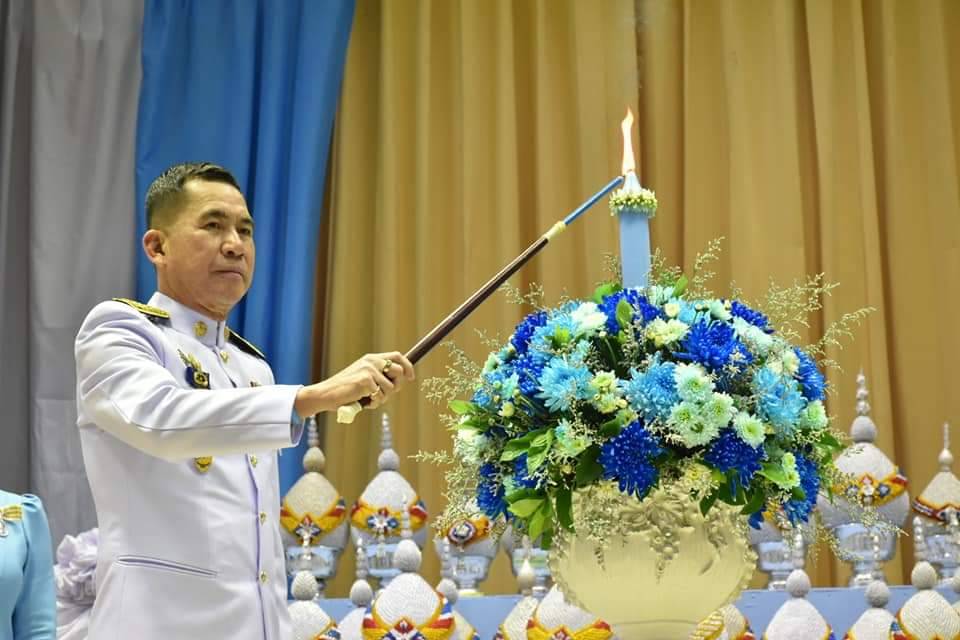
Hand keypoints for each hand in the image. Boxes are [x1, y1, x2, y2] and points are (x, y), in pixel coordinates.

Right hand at [295, 352, 414, 415]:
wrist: (326, 395)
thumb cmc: (345, 391)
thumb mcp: (364, 378)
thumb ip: (379, 376)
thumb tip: (401, 381)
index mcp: (371, 358)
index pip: (397, 356)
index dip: (408, 366)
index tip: (411, 377)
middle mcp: (371, 361)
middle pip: (399, 371)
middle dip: (396, 386)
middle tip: (383, 395)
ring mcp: (369, 370)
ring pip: (391, 388)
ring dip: (382, 398)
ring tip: (368, 400)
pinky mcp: (366, 380)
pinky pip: (381, 396)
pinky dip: (374, 403)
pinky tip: (363, 402)